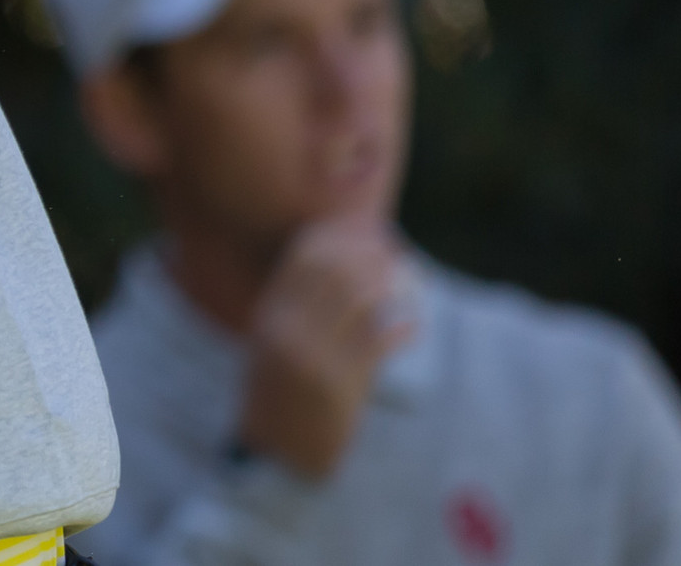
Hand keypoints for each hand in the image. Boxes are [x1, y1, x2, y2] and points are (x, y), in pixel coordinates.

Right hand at [233, 217, 414, 479]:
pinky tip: (412, 324)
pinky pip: (380, 342)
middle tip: (392, 248)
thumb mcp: (270, 344)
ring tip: (404, 281)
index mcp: (268, 315)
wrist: (276, 454)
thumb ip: (293, 306)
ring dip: (388, 284)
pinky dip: (401, 328)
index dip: (336, 236)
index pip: (302, 257)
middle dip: (368, 253)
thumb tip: (334, 263)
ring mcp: (315, 356)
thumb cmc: (276, 393)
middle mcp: (288, 330)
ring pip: (360, 299)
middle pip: (335, 271)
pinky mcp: (344, 385)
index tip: (362, 227)